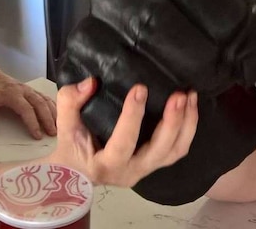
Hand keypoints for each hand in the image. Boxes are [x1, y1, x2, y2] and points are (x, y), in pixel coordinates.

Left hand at [0, 67, 56, 138]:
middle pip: (40, 104)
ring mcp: (29, 89)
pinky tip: (57, 116)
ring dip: (53, 113)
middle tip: (53, 133)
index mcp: (11, 93)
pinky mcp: (31, 90)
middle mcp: (23, 90)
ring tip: (58, 127)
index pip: (26, 109)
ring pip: (45, 100)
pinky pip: (45, 97)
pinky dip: (53, 107)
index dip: (33, 122)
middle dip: (48, 119)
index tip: (38, 135)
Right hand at [50, 77, 197, 186]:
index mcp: (105, 165)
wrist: (78, 174)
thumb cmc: (72, 148)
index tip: (139, 88)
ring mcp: (146, 170)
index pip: (123, 144)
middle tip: (179, 95)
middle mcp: (130, 172)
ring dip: (186, 124)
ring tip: (189, 96)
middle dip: (172, 123)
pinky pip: (177, 150)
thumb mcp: (64, 126)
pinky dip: (188, 129)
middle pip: (159, 151)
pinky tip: (190, 107)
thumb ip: (70, 102)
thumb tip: (91, 82)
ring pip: (174, 152)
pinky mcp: (155, 163)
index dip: (132, 117)